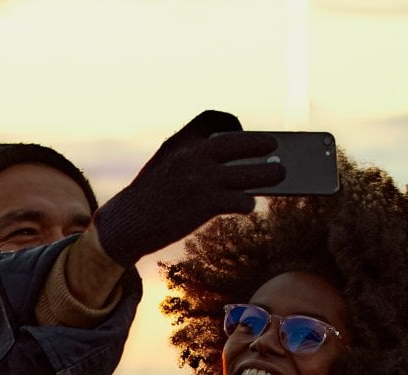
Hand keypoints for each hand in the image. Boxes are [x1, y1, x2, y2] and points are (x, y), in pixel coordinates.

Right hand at [94, 110, 284, 264]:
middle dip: (261, 145)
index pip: (211, 119)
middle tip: (276, 149)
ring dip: (269, 174)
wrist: (128, 222)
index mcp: (181, 142)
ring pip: (250, 173)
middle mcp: (194, 155)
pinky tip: (248, 205)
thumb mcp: (166, 166)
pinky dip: (248, 202)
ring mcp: (202, 178)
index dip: (231, 122)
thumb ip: (194, 160)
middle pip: (240, 143)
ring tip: (279, 174)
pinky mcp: (207, 203)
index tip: (240, 130)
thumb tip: (239, 167)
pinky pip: (241, 199)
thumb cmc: (150, 197)